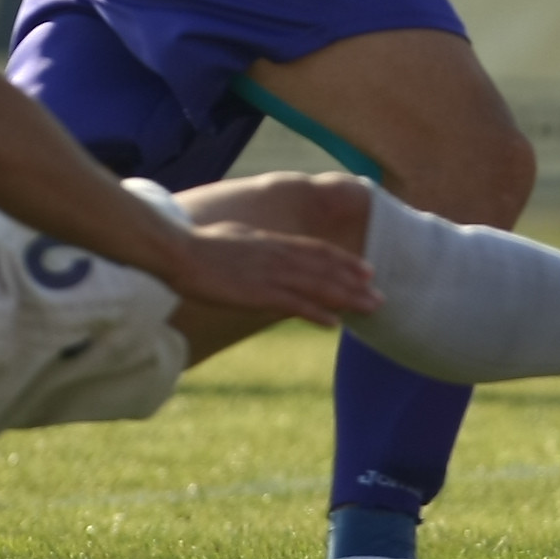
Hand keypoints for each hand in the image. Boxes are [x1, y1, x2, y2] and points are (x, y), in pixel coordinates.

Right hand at [163, 222, 377, 327]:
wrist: (179, 252)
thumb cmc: (200, 244)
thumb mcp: (236, 235)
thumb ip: (256, 241)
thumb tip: (263, 241)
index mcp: (273, 242)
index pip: (319, 250)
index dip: (346, 261)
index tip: (367, 270)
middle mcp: (278, 256)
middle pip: (327, 269)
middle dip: (356, 284)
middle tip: (381, 297)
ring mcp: (270, 274)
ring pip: (319, 286)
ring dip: (348, 298)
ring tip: (371, 309)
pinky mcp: (258, 293)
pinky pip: (295, 304)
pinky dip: (318, 312)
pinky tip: (335, 323)